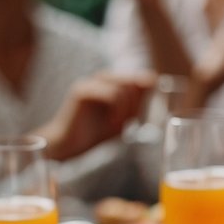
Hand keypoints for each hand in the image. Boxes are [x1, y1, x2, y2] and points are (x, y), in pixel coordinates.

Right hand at [37, 71, 154, 161]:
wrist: (69, 145)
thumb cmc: (96, 133)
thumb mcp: (124, 119)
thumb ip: (137, 102)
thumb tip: (154, 81)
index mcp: (112, 82)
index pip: (140, 79)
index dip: (145, 99)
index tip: (138, 118)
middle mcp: (101, 78)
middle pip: (134, 82)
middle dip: (136, 106)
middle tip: (127, 124)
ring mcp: (90, 82)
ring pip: (124, 87)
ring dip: (126, 110)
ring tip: (117, 125)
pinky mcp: (82, 91)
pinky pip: (112, 94)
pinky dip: (117, 111)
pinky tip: (111, 124)